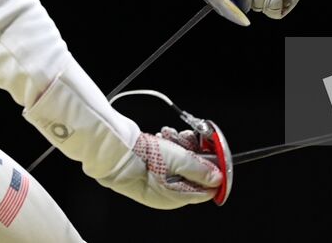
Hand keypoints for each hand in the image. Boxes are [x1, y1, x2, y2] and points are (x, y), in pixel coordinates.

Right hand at [100, 128, 222, 209]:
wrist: (113, 150)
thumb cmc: (142, 158)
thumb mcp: (178, 160)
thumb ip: (201, 169)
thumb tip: (218, 178)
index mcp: (175, 198)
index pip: (205, 190)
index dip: (213, 171)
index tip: (214, 153)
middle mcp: (167, 193)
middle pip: (193, 172)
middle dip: (194, 152)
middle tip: (188, 138)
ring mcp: (158, 181)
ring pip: (181, 161)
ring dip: (180, 144)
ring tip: (170, 135)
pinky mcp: (150, 169)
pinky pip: (168, 158)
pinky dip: (168, 145)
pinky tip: (163, 136)